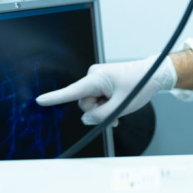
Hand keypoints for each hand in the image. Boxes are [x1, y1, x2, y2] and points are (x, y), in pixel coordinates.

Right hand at [36, 56, 176, 124]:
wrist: (154, 73)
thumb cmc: (140, 85)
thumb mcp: (122, 106)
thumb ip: (102, 115)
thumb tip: (86, 119)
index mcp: (97, 78)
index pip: (72, 91)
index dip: (55, 98)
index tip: (39, 100)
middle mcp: (93, 76)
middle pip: (84, 103)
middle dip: (98, 111)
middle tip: (117, 112)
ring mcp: (97, 78)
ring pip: (92, 103)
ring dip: (104, 109)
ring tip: (120, 109)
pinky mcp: (101, 81)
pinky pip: (97, 98)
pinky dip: (105, 105)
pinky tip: (116, 108)